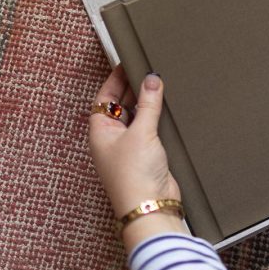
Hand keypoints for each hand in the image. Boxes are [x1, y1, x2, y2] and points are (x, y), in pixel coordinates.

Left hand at [88, 66, 186, 251]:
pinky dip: (157, 117)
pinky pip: (150, 129)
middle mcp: (112, 139)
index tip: (128, 61)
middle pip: (120, 105)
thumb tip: (151, 79)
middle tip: (148, 68)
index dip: (115, 78)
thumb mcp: (141, 133)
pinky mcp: (148, 155)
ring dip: (147, 102)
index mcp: (100, 132)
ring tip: (160, 82)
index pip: (104, 97)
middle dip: (133, 87)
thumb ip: (148, 104)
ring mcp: (130, 148)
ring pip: (137, 116)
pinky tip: (168, 107)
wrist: (152, 208)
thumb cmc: (135, 177)